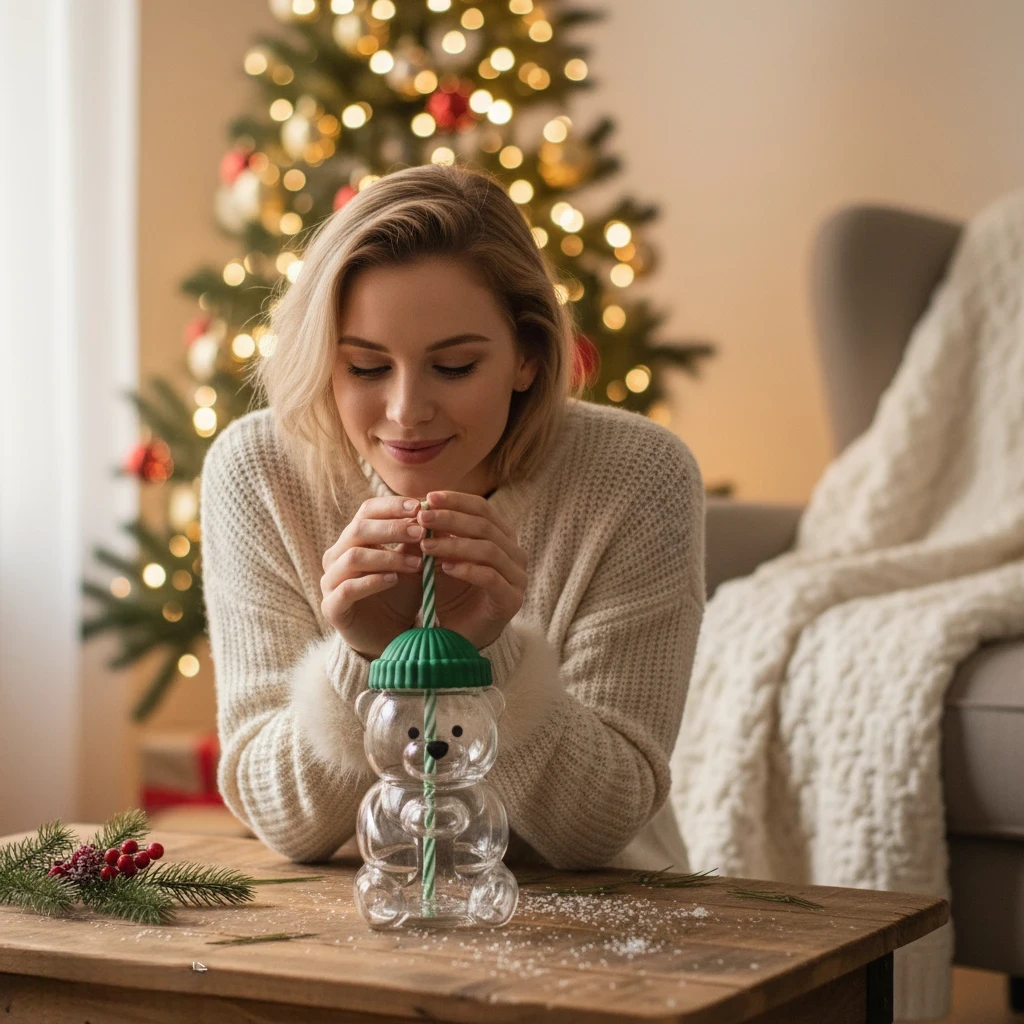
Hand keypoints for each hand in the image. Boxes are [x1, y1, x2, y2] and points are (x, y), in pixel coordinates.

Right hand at [320, 496, 426, 658]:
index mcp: (353, 540)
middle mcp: (336, 556)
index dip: (391, 506)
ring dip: (387, 557)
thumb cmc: (399, 596)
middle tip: (420, 532)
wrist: (388, 637)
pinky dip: (372, 582)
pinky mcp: (331, 607)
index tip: (418, 506)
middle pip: (358, 530)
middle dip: (391, 528)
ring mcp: (330, 581)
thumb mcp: (413, 565)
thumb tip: (438, 513)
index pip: (367, 511)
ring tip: (417, 564)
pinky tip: (394, 580)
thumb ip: (418, 543)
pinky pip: (347, 589)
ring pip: (352, 557)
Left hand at [417, 490, 527, 648]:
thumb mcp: (440, 558)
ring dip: (454, 545)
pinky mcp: (511, 601)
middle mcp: (515, 554)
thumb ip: (438, 535)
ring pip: (488, 550)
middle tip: (423, 518)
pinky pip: (492, 578)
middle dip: (452, 519)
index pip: (484, 510)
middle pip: (486, 527)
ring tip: (425, 545)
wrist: (457, 636)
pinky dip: (467, 570)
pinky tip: (445, 568)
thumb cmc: (449, 593)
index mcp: (502, 538)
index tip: (429, 498)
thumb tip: (422, 506)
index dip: (457, 500)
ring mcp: (517, 578)